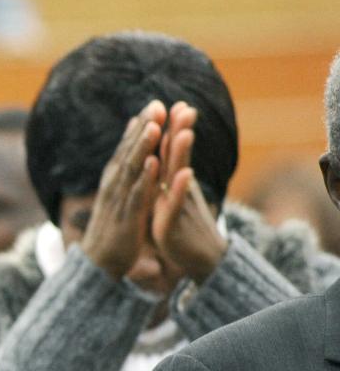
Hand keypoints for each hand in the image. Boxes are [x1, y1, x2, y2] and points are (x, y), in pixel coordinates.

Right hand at [80, 100, 164, 279]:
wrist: (97, 263)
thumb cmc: (112, 230)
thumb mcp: (118, 198)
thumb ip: (125, 173)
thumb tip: (134, 153)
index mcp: (114, 181)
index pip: (127, 149)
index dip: (140, 127)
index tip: (154, 105)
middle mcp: (113, 186)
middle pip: (129, 153)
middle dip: (143, 129)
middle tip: (157, 105)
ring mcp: (118, 201)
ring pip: (131, 169)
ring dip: (142, 147)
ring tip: (155, 127)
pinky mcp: (125, 219)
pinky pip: (135, 195)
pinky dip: (143, 179)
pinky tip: (153, 164)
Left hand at [151, 102, 227, 282]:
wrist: (201, 264)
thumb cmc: (186, 233)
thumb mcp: (175, 204)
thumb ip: (172, 184)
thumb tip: (168, 162)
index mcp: (173, 187)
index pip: (172, 154)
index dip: (174, 132)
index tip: (179, 105)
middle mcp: (177, 192)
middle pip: (178, 159)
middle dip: (181, 133)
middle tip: (185, 107)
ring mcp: (176, 207)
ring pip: (178, 177)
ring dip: (181, 154)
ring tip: (184, 132)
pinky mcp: (171, 225)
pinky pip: (177, 205)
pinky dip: (180, 189)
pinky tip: (184, 173)